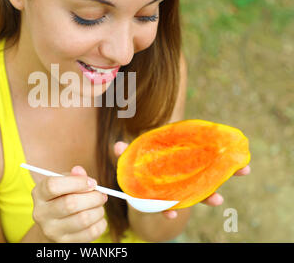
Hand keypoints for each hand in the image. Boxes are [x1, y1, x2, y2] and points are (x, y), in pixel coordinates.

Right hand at [31, 166, 107, 241]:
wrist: (53, 225)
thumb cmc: (61, 198)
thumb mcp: (63, 183)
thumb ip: (73, 176)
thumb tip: (80, 171)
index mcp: (39, 194)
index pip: (53, 185)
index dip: (77, 182)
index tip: (91, 182)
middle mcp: (41, 214)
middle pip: (70, 203)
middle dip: (93, 197)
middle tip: (101, 194)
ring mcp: (52, 231)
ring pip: (83, 219)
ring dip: (98, 210)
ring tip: (99, 206)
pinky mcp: (65, 242)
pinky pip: (91, 233)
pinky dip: (100, 223)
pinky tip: (97, 217)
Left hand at [113, 141, 250, 219]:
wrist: (131, 189)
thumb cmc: (136, 168)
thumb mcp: (132, 159)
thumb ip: (126, 153)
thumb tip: (117, 146)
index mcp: (176, 155)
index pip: (200, 150)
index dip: (219, 149)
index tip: (238, 152)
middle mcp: (182, 170)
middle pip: (208, 169)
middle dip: (227, 170)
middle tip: (244, 169)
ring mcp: (178, 186)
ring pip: (198, 190)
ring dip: (209, 195)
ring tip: (218, 200)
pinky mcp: (167, 202)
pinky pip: (174, 207)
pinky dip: (172, 212)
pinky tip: (171, 214)